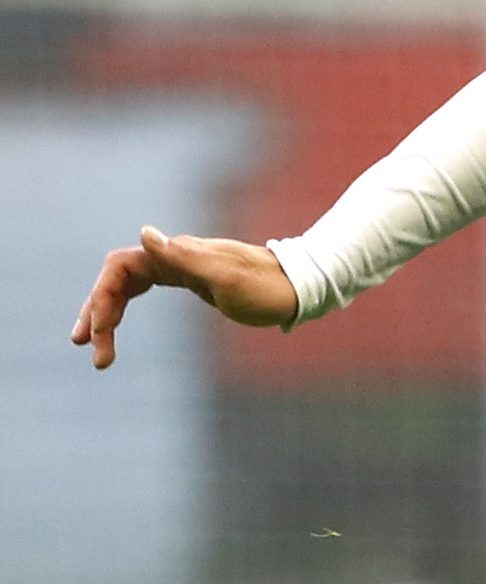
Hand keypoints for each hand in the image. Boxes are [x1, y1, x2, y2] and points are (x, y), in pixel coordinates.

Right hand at [71, 227, 298, 369]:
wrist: (300, 287)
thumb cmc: (267, 287)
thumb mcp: (226, 278)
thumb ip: (185, 258)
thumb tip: (146, 233)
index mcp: (179, 253)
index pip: (121, 267)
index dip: (103, 296)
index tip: (101, 332)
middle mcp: (176, 256)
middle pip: (118, 278)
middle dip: (98, 312)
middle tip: (87, 349)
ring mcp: (182, 268)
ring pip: (128, 287)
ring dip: (106, 314)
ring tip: (95, 350)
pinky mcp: (192, 281)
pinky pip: (144, 290)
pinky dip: (124, 309)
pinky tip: (115, 325)